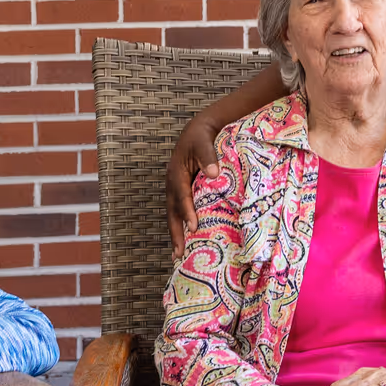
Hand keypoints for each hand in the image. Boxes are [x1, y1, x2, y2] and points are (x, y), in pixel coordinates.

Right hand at [166, 119, 218, 256]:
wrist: (198, 131)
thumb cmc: (202, 137)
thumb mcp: (204, 142)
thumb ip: (208, 157)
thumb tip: (213, 174)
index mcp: (176, 172)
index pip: (182, 196)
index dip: (187, 212)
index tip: (193, 227)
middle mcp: (172, 183)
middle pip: (172, 211)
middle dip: (176, 232)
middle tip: (179, 253)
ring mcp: (174, 189)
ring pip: (173, 214)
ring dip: (176, 234)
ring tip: (178, 254)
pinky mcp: (180, 192)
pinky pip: (179, 211)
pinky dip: (181, 226)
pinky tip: (186, 240)